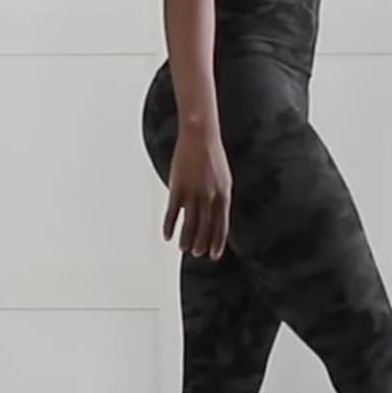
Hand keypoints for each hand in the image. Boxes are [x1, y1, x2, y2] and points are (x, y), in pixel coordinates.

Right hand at [164, 127, 231, 259]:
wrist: (200, 137)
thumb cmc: (212, 157)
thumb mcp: (224, 179)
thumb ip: (220, 199)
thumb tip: (216, 217)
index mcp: (224, 195)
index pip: (221, 226)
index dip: (217, 242)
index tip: (214, 256)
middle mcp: (210, 197)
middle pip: (205, 228)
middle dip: (201, 243)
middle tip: (197, 253)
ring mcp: (193, 193)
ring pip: (189, 223)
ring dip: (186, 238)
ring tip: (184, 248)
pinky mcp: (177, 188)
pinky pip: (173, 213)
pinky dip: (169, 225)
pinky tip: (167, 235)